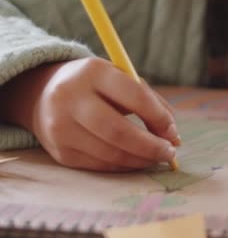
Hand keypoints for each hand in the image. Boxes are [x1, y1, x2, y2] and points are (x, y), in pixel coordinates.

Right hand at [0, 58, 179, 171]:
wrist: (43, 94)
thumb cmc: (97, 86)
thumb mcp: (121, 79)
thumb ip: (150, 101)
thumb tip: (173, 136)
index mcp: (94, 72)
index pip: (135, 96)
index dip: (159, 117)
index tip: (173, 132)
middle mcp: (71, 98)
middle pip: (119, 131)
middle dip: (151, 147)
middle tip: (170, 154)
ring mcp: (61, 127)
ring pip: (110, 153)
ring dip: (140, 160)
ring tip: (157, 158)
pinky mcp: (60, 151)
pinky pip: (100, 164)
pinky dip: (124, 166)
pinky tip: (136, 161)